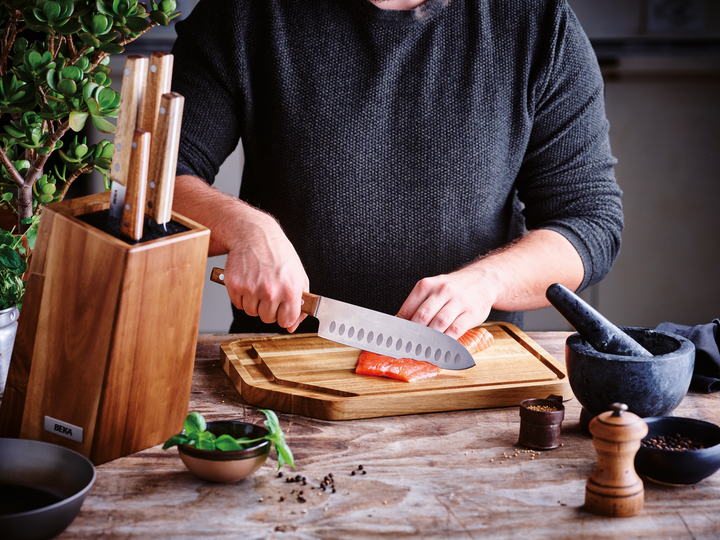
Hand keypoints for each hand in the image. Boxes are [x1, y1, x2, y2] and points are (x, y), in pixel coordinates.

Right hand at [172, 175, 308, 331]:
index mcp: (290, 289)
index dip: (284, 316)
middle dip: (268, 308)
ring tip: (258, 283)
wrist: (254, 234)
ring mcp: (251, 289)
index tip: (282, 310)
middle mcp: (271, 291)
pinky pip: (238, 304)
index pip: (286, 320)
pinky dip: (242, 296)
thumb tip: (292, 325)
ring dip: (254, 302)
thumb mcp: (299, 275)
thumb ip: (302, 302)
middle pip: (268, 319)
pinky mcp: (235, 286)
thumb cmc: (278, 253)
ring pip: (251, 312)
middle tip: (269, 291)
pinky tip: (248, 281)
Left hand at [396, 267, 496, 339]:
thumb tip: (398, 323)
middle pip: (422, 316)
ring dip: (429, 339)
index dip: (401, 326)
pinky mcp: (471, 312)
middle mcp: (442, 290)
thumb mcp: (432, 290)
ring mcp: (458, 301)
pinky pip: (456, 329)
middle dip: (414, 334)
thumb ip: (416, 305)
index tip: (397, 339)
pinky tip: (441, 348)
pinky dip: (446, 341)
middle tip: (409, 347)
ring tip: (422, 349)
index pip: (408, 308)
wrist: (482, 280)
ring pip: (439, 323)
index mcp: (427, 285)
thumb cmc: (453, 289)